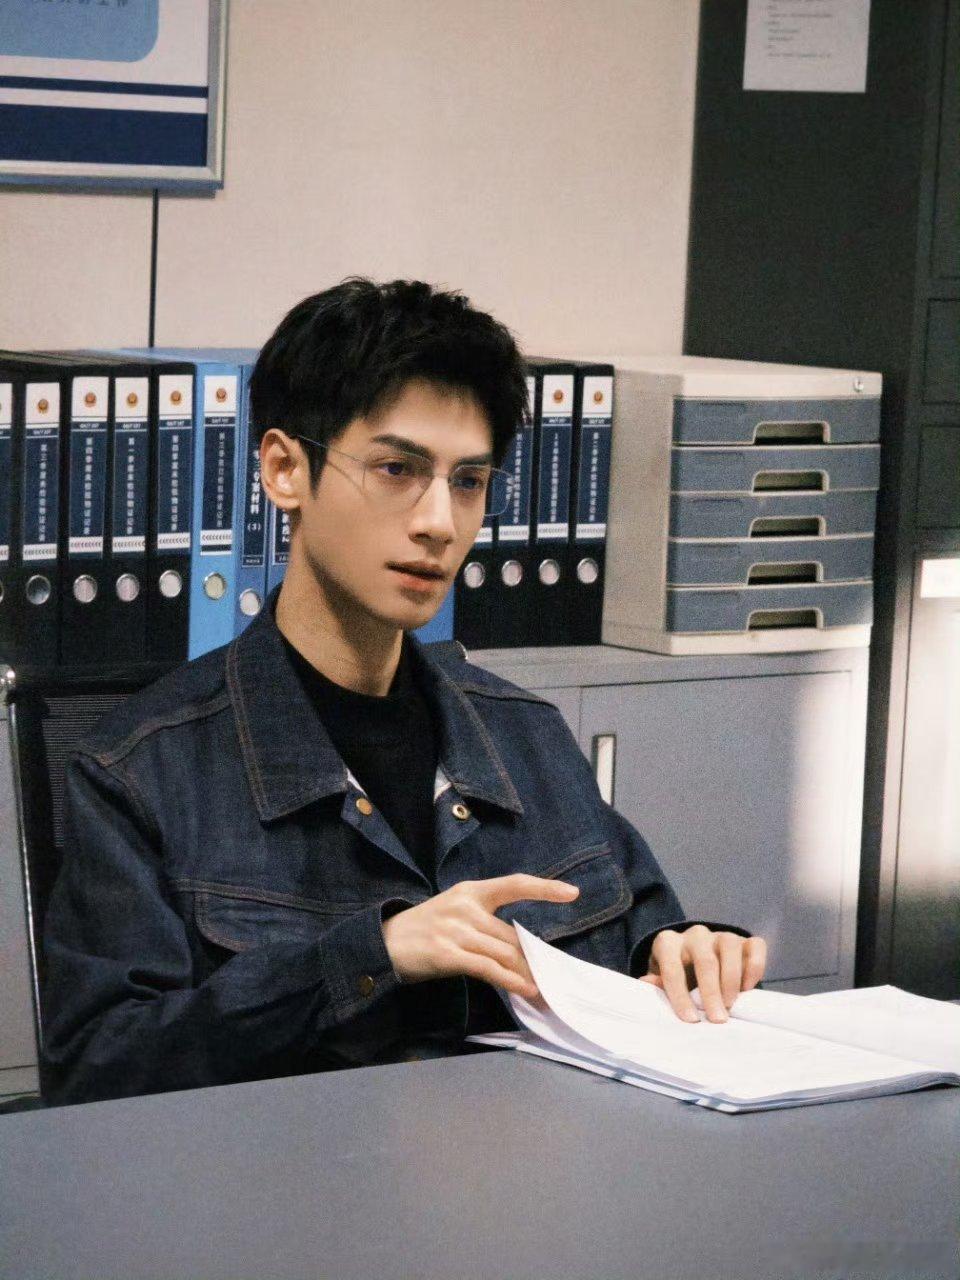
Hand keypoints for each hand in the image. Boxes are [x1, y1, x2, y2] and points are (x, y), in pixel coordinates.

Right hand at [382, 874, 578, 998]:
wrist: (384, 943)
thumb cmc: (425, 929)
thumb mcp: (455, 914)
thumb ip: (486, 925)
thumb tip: (521, 949)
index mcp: (471, 891)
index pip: (514, 884)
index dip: (544, 888)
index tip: (572, 893)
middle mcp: (465, 907)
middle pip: (512, 935)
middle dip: (533, 960)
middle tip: (554, 977)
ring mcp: (455, 929)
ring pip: (503, 953)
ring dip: (525, 975)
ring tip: (543, 990)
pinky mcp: (447, 953)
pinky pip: (487, 968)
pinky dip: (509, 980)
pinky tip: (524, 989)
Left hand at [640, 924, 766, 1023]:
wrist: (696, 964)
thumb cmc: (677, 977)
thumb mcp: (662, 982)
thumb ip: (657, 984)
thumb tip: (646, 984)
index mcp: (668, 944)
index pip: (672, 967)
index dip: (680, 994)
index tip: (691, 1019)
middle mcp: (695, 935)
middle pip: (705, 960)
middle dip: (711, 992)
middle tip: (717, 1019)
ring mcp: (721, 935)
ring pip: (730, 947)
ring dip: (731, 979)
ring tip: (730, 1004)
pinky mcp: (744, 940)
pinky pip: (755, 946)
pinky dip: (754, 967)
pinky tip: (748, 988)